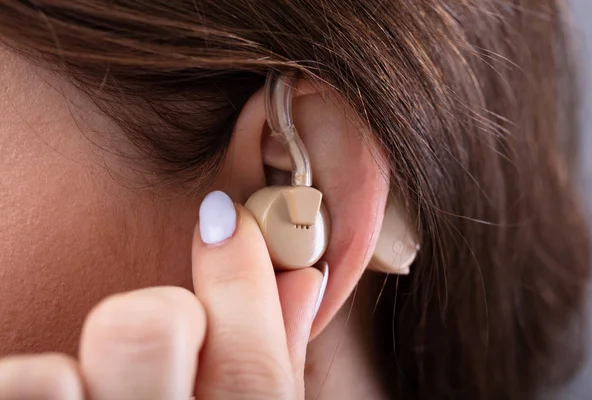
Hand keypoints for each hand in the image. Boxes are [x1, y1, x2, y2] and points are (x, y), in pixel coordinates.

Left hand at [0, 191, 325, 398]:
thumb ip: (277, 370)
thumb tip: (301, 283)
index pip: (254, 361)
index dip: (242, 269)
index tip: (226, 221)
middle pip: (147, 328)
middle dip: (158, 316)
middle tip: (157, 343)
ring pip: (49, 374)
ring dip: (67, 377)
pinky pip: (13, 391)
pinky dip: (22, 392)